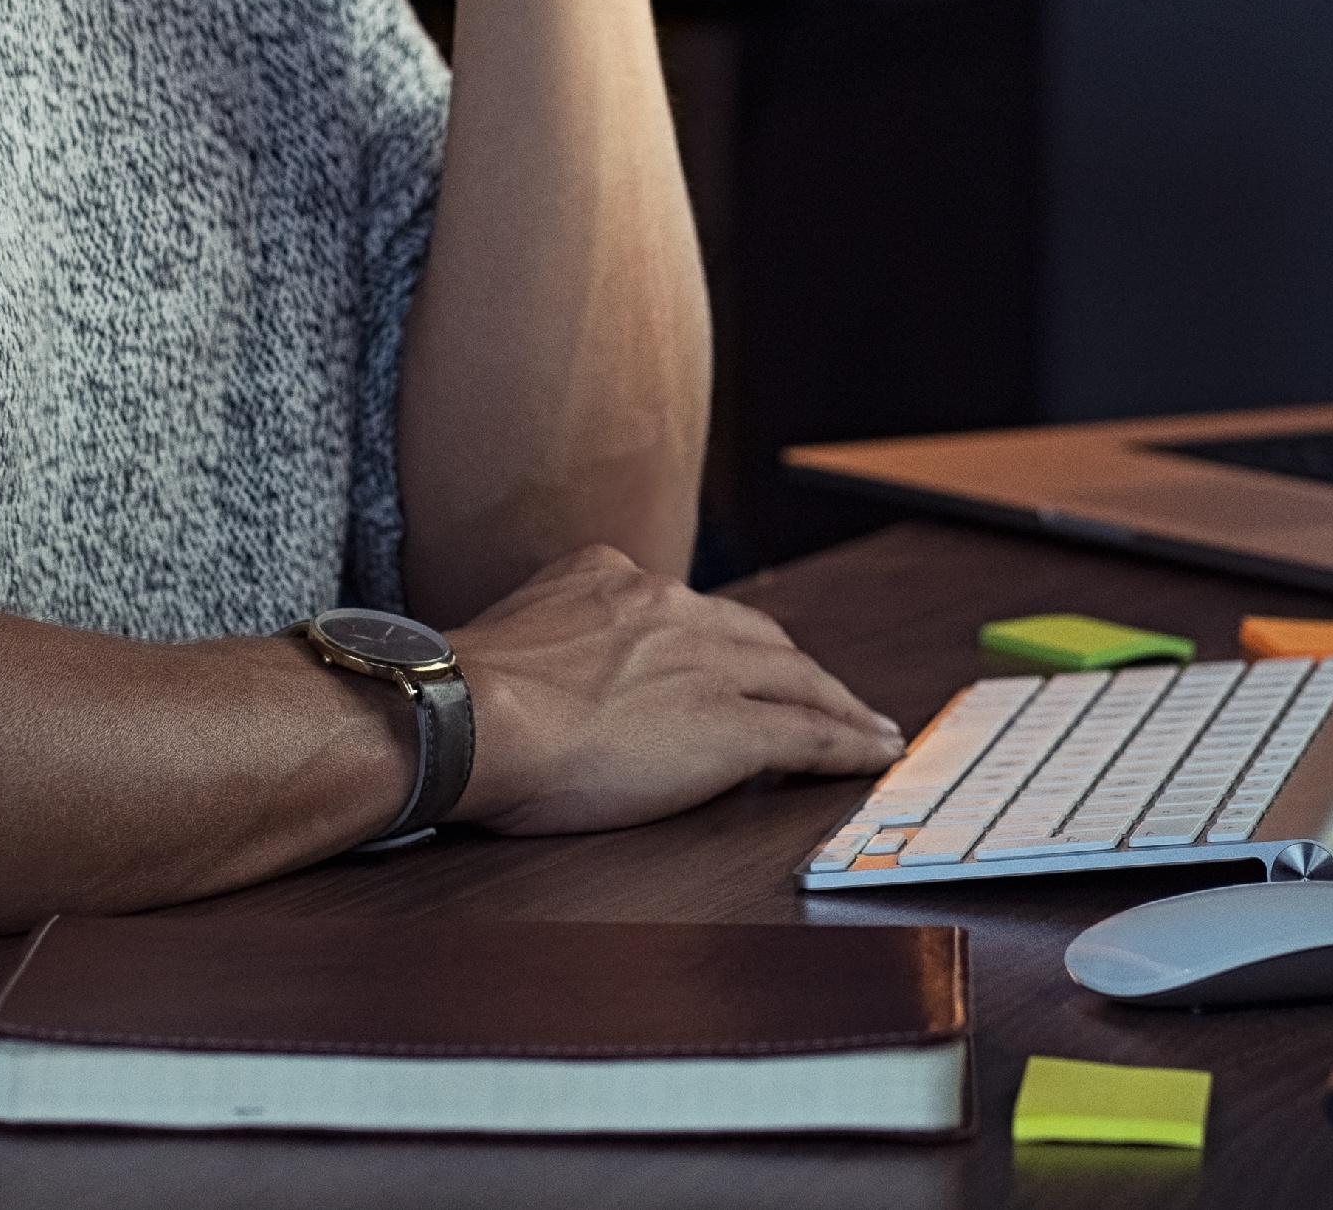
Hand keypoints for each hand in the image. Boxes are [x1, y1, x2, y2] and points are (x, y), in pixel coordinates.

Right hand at [447, 543, 901, 833]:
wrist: (469, 716)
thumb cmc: (461, 699)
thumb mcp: (507, 637)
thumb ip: (544, 640)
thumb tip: (538, 678)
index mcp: (608, 579)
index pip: (689, 612)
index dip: (725, 643)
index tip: (741, 662)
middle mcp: (667, 606)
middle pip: (756, 637)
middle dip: (794, 668)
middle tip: (825, 696)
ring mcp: (705, 664)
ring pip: (797, 679)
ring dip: (838, 704)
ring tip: (868, 728)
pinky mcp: (731, 724)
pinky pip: (809, 733)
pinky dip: (848, 743)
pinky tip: (872, 754)